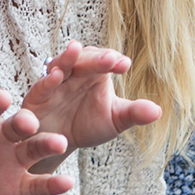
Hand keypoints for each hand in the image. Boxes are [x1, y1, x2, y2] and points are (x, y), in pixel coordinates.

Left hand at [0, 76, 72, 194]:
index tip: (0, 99)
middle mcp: (1, 134)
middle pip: (19, 124)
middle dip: (26, 122)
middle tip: (29, 123)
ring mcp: (10, 160)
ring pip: (34, 149)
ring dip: (48, 145)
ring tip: (60, 143)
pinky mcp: (14, 187)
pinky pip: (36, 185)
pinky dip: (53, 185)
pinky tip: (67, 184)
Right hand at [18, 41, 160, 169]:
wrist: (59, 145)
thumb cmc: (87, 125)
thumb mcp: (114, 120)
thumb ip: (134, 113)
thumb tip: (158, 110)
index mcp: (94, 75)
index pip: (104, 60)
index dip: (112, 60)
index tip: (124, 64)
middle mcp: (74, 74)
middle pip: (83, 59)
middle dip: (95, 58)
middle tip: (110, 59)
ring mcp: (54, 85)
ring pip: (59, 65)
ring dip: (67, 57)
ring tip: (76, 49)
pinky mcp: (37, 100)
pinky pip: (40, 87)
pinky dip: (47, 81)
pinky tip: (55, 76)